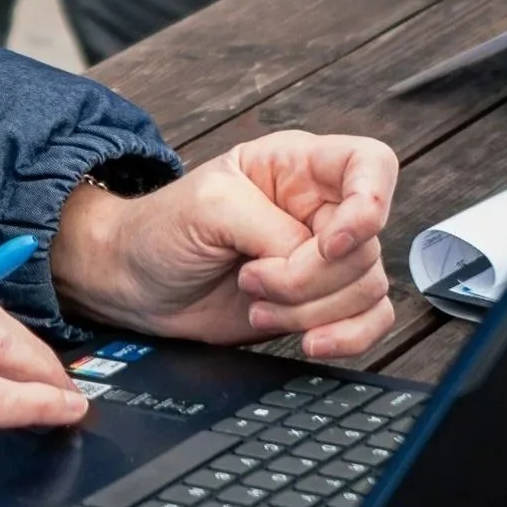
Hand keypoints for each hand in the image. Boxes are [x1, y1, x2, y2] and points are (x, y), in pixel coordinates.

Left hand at [50, 133, 396, 360]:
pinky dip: (346, 337)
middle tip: (251, 279)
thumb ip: (271, 229)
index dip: (369, 205)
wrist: (135, 284)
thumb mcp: (209, 207)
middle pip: (366, 244)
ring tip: (255, 303)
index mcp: (297, 165)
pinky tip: (308, 341)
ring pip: (367, 288)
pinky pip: (370, 321)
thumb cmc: (162, 229)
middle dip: (307, 277)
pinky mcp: (320, 304)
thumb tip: (316, 261)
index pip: (371, 164)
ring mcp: (323, 260)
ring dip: (310, 310)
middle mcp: (319, 209)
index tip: (327, 243)